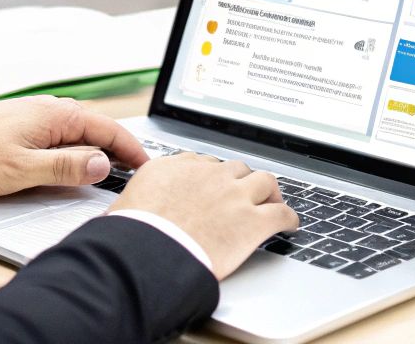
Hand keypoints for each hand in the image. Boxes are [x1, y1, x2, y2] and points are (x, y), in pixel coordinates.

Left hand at [0, 96, 149, 195]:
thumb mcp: (23, 170)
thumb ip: (66, 167)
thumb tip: (103, 164)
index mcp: (55, 116)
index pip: (108, 129)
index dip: (131, 149)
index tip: (147, 166)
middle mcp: (47, 110)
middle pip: (95, 129)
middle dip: (118, 149)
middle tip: (135, 172)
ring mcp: (33, 117)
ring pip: (76, 132)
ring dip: (95, 150)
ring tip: (109, 171)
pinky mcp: (19, 127)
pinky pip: (58, 136)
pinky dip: (73, 149)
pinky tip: (70, 164)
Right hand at [110, 154, 298, 278]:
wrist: (149, 253)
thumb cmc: (132, 235)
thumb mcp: (125, 206)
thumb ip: (137, 201)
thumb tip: (124, 214)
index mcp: (174, 168)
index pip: (201, 162)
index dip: (211, 175)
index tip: (213, 183)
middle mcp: (207, 175)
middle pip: (235, 168)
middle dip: (240, 180)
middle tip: (243, 192)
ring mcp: (233, 196)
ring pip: (264, 181)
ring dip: (269, 192)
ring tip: (273, 201)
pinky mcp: (252, 222)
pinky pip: (281, 213)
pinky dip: (289, 218)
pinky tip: (290, 224)